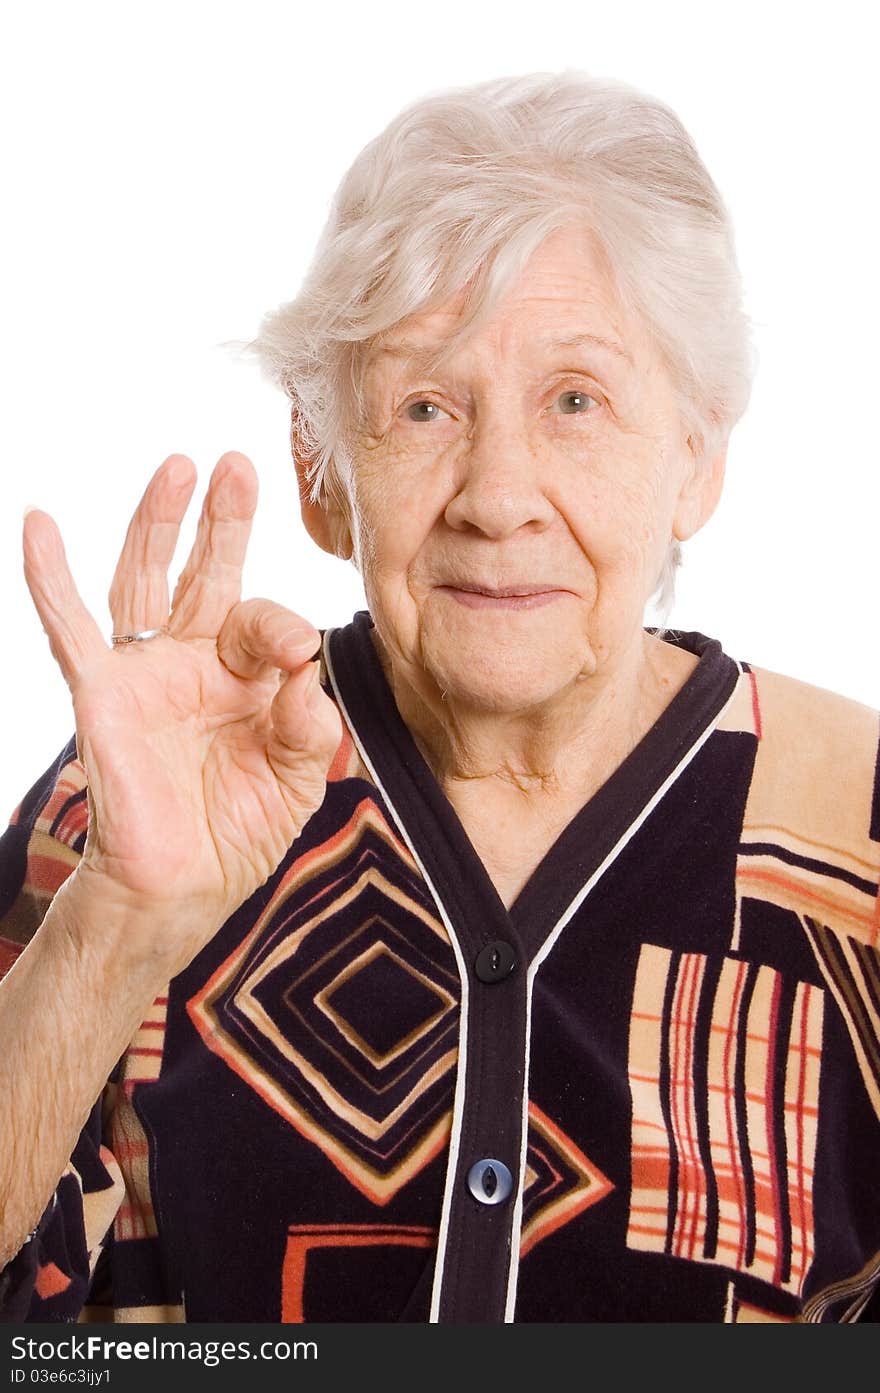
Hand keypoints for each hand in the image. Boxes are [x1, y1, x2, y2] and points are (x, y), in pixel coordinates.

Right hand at [21, 451, 341, 970]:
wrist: (179, 891)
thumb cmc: (236, 834)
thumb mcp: (296, 781)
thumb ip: (312, 727)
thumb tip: (309, 671)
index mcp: (248, 679)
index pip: (266, 624)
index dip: (283, 628)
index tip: (297, 652)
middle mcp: (196, 662)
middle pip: (207, 573)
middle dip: (223, 521)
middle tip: (238, 467)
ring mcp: (146, 672)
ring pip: (147, 579)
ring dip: (158, 523)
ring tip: (178, 468)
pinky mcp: (101, 692)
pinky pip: (69, 627)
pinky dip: (50, 576)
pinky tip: (37, 524)